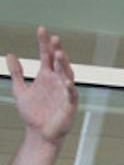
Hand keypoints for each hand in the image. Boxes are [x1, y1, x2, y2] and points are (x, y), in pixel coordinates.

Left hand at [6, 27, 76, 145]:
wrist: (39, 134)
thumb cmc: (33, 114)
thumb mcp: (20, 90)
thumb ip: (16, 72)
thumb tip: (10, 55)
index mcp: (46, 76)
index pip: (46, 55)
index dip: (43, 43)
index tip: (42, 29)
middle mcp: (56, 81)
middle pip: (58, 62)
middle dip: (57, 50)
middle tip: (54, 39)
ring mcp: (64, 92)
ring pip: (66, 75)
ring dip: (64, 65)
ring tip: (59, 54)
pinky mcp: (69, 105)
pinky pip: (71, 95)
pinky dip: (70, 88)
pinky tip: (66, 80)